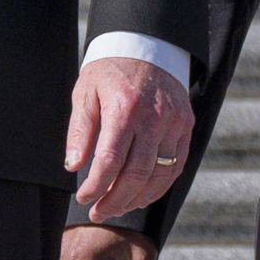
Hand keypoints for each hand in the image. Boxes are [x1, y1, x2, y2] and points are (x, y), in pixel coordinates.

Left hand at [65, 58, 192, 219]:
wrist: (147, 46)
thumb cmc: (110, 72)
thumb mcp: (85, 93)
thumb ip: (80, 131)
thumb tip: (73, 167)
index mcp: (124, 109)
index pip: (109, 161)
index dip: (95, 187)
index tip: (84, 198)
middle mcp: (154, 118)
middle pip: (136, 174)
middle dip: (114, 200)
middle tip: (98, 212)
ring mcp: (175, 122)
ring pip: (159, 175)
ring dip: (137, 198)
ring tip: (117, 207)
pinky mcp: (186, 125)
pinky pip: (176, 165)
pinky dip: (159, 186)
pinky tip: (142, 195)